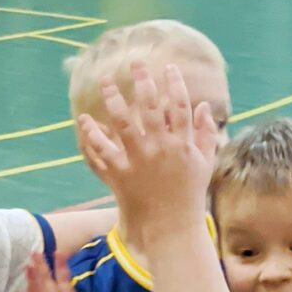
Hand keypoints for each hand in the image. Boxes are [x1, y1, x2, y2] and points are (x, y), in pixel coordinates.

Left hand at [77, 64, 212, 237]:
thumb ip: (206, 134)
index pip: (180, 106)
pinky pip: (103, 150)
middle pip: (151, 107)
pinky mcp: (121, 173)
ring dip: (113, 98)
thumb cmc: (189, 194)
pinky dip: (92, 134)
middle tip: (134, 64)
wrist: (170, 227)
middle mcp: (160, 148)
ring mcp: (139, 160)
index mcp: (182, 144)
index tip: (167, 67)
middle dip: (142, 82)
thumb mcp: (205, 163)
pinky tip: (85, 119)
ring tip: (106, 81)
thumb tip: (204, 107)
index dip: (174, 83)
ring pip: (124, 122)